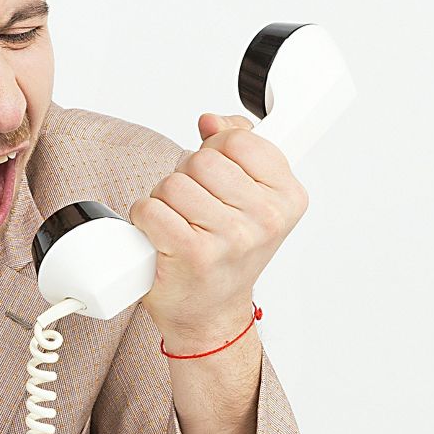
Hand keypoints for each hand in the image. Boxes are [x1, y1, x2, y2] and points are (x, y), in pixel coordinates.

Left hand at [127, 112, 307, 343]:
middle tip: (194, 206)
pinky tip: (161, 235)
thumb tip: (211, 120)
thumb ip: (237, 147)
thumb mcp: (250, 197)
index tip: (220, 174)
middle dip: (187, 177)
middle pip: (201, 160)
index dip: (217, 150)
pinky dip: (145, 218)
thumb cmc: (228, 253)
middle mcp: (265, 218)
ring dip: (164, 200)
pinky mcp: (193, 254)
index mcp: (287, 197)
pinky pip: (151, 209)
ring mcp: (230, 238)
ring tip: (179, 223)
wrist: (211, 312)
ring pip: (172, 184)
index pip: (239, 139)